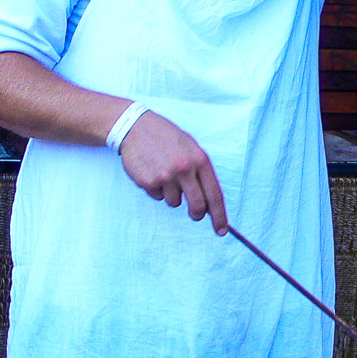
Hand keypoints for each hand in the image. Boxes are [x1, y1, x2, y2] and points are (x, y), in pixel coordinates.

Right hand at [117, 111, 228, 234]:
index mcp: (200, 160)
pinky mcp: (148, 182)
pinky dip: (156, 189)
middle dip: (196, 214)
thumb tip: (207, 200)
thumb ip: (200, 171)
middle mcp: (184, 169)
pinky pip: (157, 197)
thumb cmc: (165, 137)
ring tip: (164, 174)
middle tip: (194, 214)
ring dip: (171, 195)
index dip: (219, 216)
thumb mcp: (190, 147)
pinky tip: (151, 172)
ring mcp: (165, 177)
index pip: (214, 194)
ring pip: (174, 202)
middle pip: (197, 206)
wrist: (135, 127)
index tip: (221, 230)